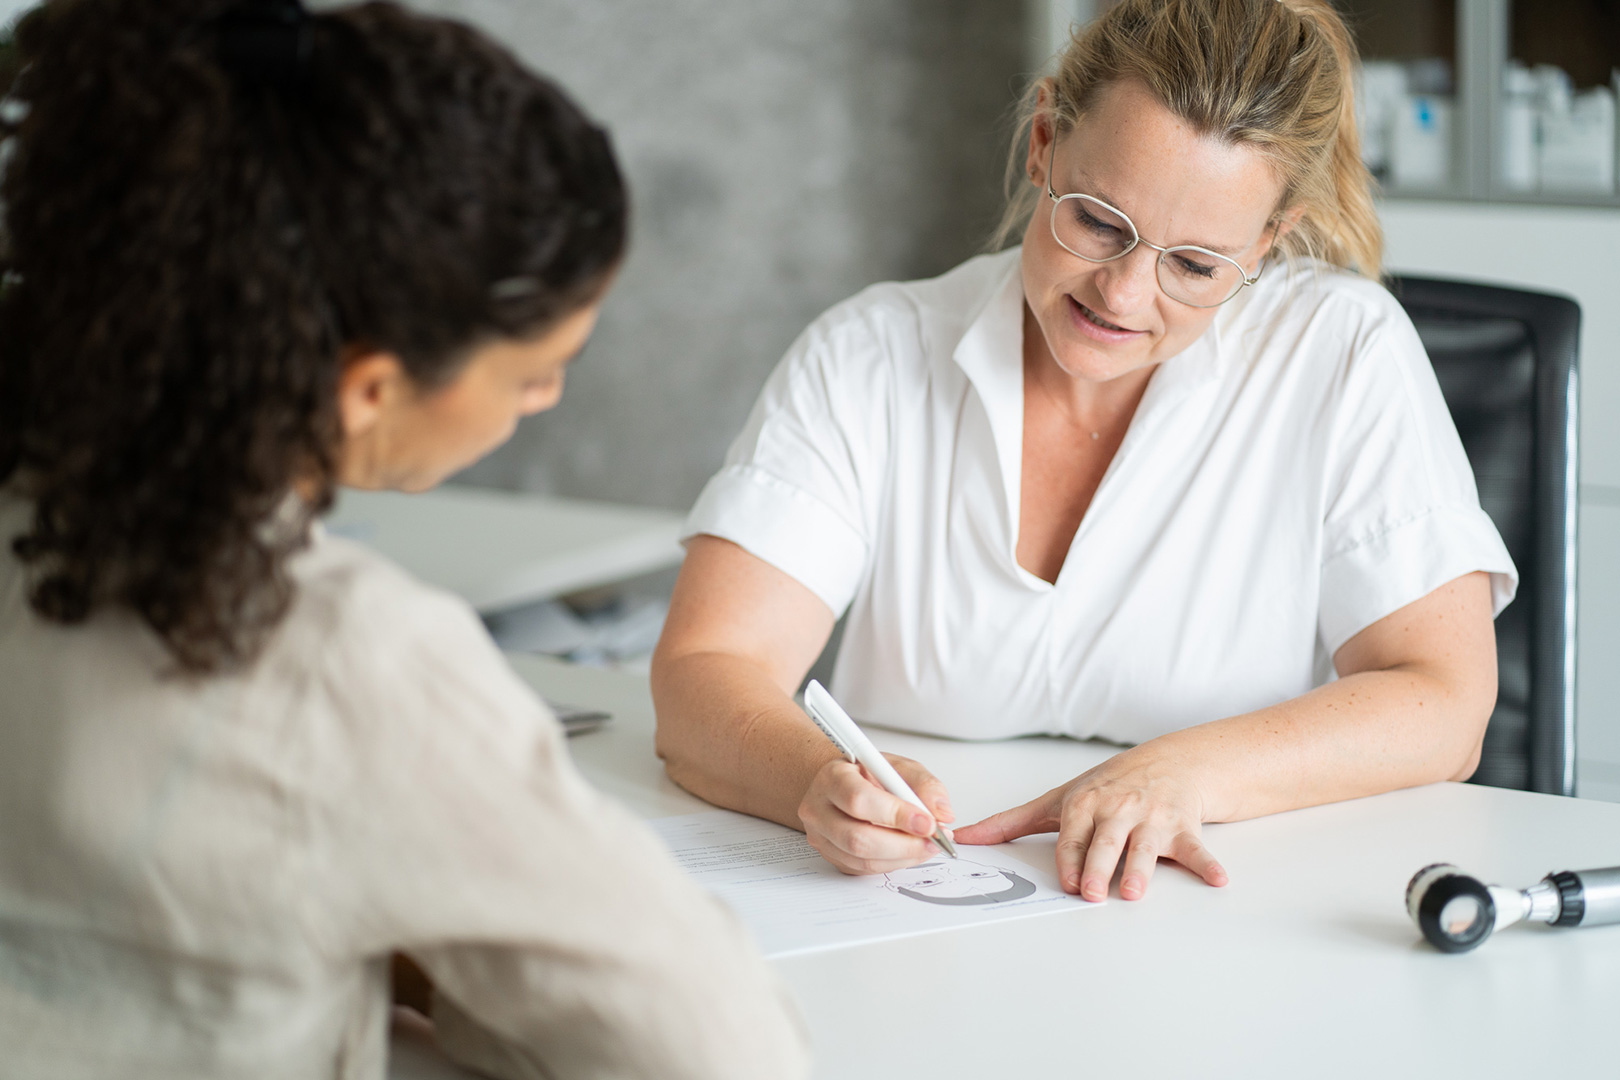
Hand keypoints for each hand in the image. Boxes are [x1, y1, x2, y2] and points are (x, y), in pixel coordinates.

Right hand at [797, 754, 954, 874]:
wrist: (844, 786)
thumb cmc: (868, 775)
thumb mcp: (899, 767)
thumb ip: (924, 785)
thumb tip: (942, 812)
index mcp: (832, 777)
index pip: (859, 800)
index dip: (897, 815)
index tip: (928, 822)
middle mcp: (818, 808)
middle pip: (857, 838)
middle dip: (904, 844)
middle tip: (934, 840)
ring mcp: (821, 836)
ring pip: (862, 859)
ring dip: (903, 857)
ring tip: (927, 845)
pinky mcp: (831, 856)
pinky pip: (864, 869)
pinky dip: (894, 864)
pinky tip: (909, 851)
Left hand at [952, 744, 1226, 900]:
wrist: (1169, 762)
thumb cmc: (1107, 787)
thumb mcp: (1059, 800)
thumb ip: (1011, 823)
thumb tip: (963, 838)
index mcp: (1086, 804)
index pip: (1073, 834)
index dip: (1070, 858)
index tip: (1066, 882)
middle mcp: (1119, 809)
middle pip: (1107, 842)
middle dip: (1099, 867)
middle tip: (1092, 893)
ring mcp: (1153, 818)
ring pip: (1147, 846)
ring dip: (1143, 869)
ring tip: (1135, 892)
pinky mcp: (1184, 827)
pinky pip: (1198, 848)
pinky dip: (1208, 864)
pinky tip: (1218, 879)